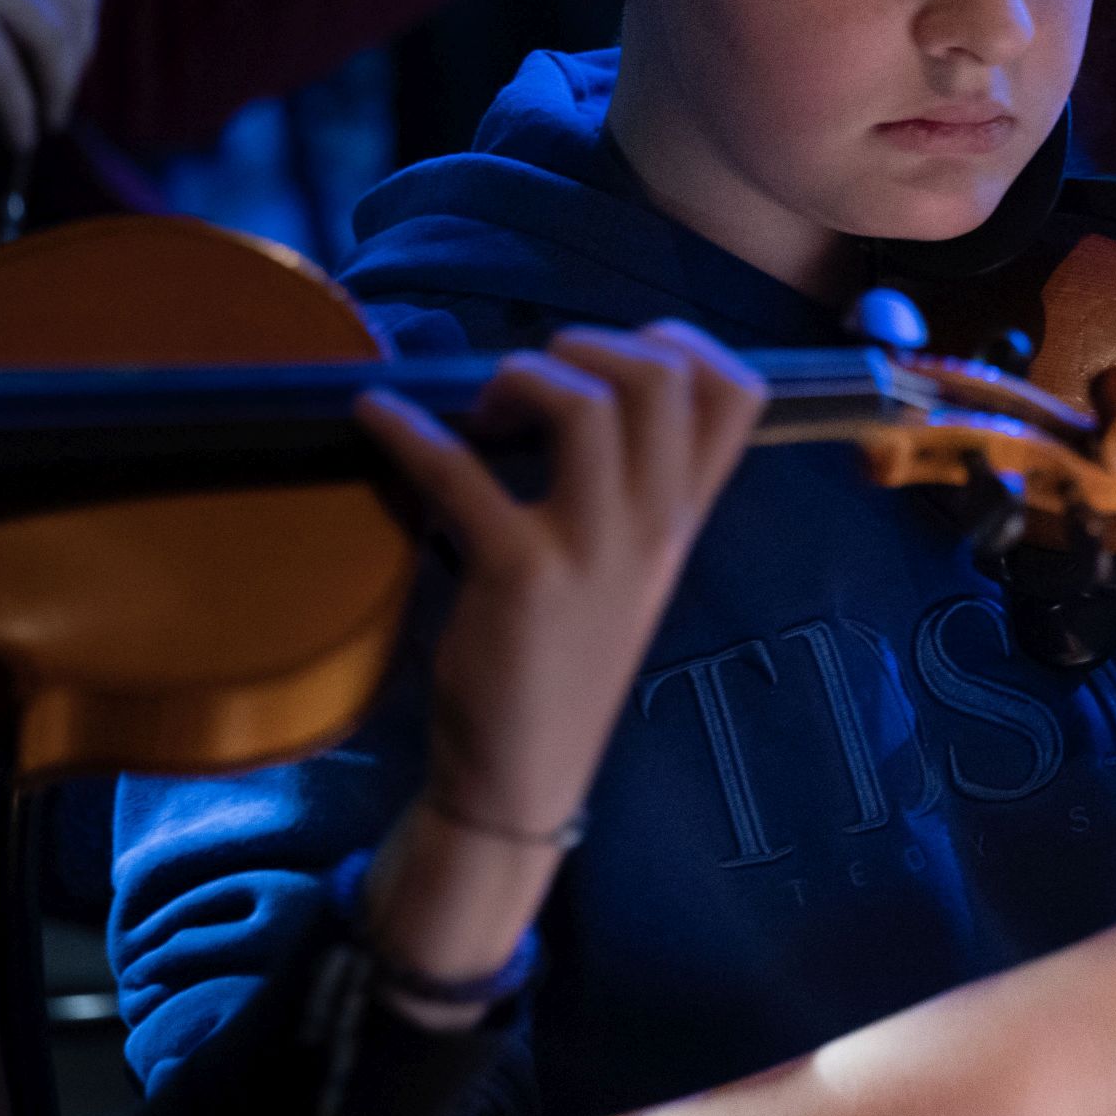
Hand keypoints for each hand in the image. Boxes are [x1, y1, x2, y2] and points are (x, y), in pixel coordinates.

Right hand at [0, 0, 97, 151]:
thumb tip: (55, 19)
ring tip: (51, 116)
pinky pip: (9, 73)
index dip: (87, 9)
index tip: (79, 45)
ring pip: (54, 39)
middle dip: (78, 54)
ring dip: (58, 87)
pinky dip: (21, 110)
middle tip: (64, 89)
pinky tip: (21, 134)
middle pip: (77, 1)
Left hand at [357, 323, 767, 844]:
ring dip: (520, 377)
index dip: (677, 341)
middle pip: (662, 377)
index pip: (737, 394)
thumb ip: (627, 493)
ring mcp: (592, 552)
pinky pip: (465, 472)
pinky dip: (409, 429)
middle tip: (530, 384)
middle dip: (587, 345)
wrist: (523, 774)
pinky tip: (378, 418)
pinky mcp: (519, 577)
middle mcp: (655, 527)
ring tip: (484, 411)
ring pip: (586, 405)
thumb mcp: (627, 573)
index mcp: (683, 519)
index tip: (609, 354)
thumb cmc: (564, 661)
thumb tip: (579, 392)